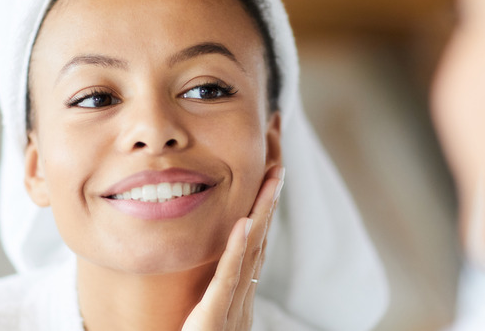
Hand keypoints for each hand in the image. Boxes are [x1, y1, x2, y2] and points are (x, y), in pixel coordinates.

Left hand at [182, 165, 284, 330]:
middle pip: (260, 244)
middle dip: (269, 205)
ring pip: (250, 255)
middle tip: (279, 169)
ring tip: (270, 182)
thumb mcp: (206, 323)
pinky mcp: (213, 317)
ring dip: (261, 215)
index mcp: (238, 299)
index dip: (262, 215)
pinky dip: (238, 250)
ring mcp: (231, 309)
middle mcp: (242, 301)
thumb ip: (213, 299)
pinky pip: (227, 279)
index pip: (254, 249)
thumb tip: (216, 271)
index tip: (268, 184)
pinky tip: (244, 224)